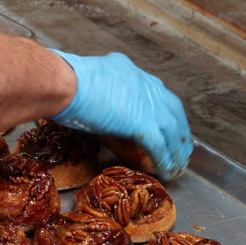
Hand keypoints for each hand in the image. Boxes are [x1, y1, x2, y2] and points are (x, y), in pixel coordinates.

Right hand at [50, 50, 192, 179]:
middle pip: (173, 111)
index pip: (155, 93)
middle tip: (179, 146)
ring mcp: (148, 106)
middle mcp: (147, 86)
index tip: (162, 122)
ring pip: (172, 132)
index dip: (161, 110)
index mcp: (133, 73)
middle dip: (179, 130)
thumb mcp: (88, 79)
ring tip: (177, 164)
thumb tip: (84, 96)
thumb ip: (96, 88)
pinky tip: (165, 171)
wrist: (66, 84)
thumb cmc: (66, 80)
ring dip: (177, 150)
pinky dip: (164, 161)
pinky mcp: (143, 125)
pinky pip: (159, 148)